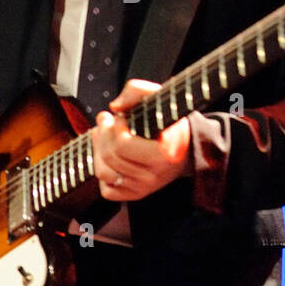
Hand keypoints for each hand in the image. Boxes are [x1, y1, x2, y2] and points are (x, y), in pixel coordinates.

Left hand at [91, 79, 192, 202]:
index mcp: (165, 152)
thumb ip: (136, 90)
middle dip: (103, 133)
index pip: (123, 145)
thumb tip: (115, 107)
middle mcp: (157, 174)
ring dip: (98, 150)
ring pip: (104, 173)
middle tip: (106, 119)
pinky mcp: (137, 195)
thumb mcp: (157, 96)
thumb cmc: (168, 120)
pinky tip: (110, 157)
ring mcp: (147, 187)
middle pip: (110, 156)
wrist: (186, 144)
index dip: (115, 127)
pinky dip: (103, 172)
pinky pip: (107, 191)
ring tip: (103, 134)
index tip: (121, 117)